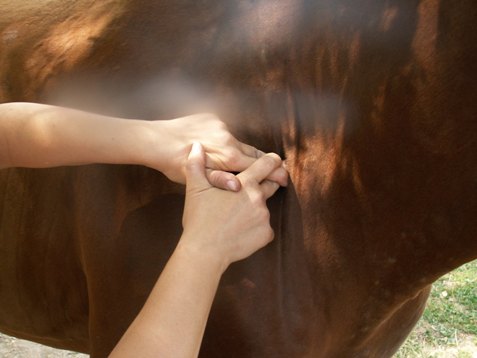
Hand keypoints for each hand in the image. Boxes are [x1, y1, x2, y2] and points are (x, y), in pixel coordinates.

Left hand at [145, 113, 287, 190]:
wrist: (155, 141)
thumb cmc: (174, 165)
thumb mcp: (197, 181)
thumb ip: (220, 181)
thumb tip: (239, 186)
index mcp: (228, 156)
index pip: (259, 164)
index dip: (275, 172)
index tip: (285, 176)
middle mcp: (229, 138)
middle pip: (253, 152)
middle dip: (263, 161)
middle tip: (275, 168)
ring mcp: (221, 126)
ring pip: (238, 142)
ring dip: (240, 151)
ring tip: (239, 162)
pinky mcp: (212, 117)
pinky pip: (225, 131)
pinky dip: (225, 140)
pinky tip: (217, 147)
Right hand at [179, 142, 281, 270]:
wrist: (204, 251)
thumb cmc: (199, 219)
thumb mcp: (194, 188)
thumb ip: (196, 164)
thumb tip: (196, 146)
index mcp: (245, 183)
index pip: (267, 164)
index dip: (273, 160)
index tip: (275, 161)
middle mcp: (259, 198)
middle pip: (272, 184)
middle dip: (267, 183)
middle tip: (254, 187)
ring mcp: (264, 217)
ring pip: (265, 208)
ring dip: (256, 208)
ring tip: (238, 216)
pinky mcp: (266, 235)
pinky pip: (265, 228)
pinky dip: (256, 228)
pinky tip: (241, 231)